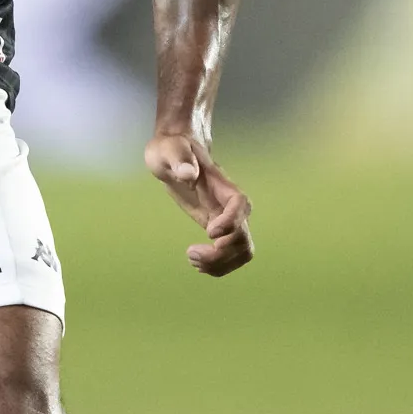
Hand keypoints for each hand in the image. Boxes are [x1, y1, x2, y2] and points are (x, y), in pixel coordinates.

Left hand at [143, 132, 252, 275]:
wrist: (176, 153)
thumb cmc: (172, 148)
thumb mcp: (169, 150)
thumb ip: (180, 160)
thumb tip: (187, 174)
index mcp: (222, 185)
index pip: (239, 205)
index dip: (230, 222)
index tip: (209, 232)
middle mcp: (231, 205)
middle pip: (243, 237)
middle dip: (222, 254)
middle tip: (191, 253)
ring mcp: (227, 219)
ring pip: (242, 250)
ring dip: (220, 264)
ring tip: (192, 258)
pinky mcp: (219, 229)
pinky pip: (230, 254)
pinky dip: (217, 265)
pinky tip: (195, 261)